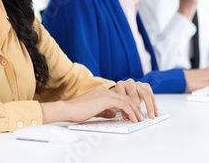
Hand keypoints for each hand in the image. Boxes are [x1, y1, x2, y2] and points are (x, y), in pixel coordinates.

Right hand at [41, 80, 157, 123]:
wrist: (67, 110)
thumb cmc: (76, 111)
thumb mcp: (94, 110)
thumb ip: (105, 110)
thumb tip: (114, 114)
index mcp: (101, 91)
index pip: (119, 97)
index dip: (128, 106)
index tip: (133, 114)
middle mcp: (104, 90)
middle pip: (125, 97)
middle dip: (134, 108)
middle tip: (140, 117)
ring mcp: (105, 93)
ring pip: (126, 100)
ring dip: (134, 110)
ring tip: (139, 119)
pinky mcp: (105, 99)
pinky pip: (123, 104)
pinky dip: (130, 111)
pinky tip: (133, 118)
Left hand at [110, 79, 158, 119]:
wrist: (124, 90)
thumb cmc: (120, 97)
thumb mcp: (118, 103)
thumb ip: (122, 109)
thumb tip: (127, 117)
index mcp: (120, 85)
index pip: (125, 97)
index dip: (129, 109)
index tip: (132, 118)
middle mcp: (129, 82)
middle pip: (135, 96)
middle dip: (138, 109)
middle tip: (140, 118)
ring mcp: (138, 83)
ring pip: (146, 95)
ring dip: (149, 107)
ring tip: (151, 116)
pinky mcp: (146, 85)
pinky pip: (151, 95)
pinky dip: (154, 105)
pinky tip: (155, 112)